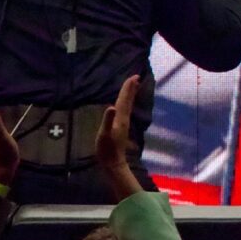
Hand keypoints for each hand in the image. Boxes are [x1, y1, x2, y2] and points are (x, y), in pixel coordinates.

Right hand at [96, 75, 143, 200]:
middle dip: (131, 88)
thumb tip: (111, 107)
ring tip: (133, 86)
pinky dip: (125, 104)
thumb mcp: (104, 134)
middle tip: (136, 77)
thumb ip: (108, 120)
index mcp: (120, 118)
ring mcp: (123, 123)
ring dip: (129, 95)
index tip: (134, 77)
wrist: (113, 162)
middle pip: (128, 100)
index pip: (124, 99)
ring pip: (127, 105)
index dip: (127, 88)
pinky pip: (124, 111)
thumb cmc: (107, 149)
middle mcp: (124, 118)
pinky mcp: (121, 127)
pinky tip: (123, 105)